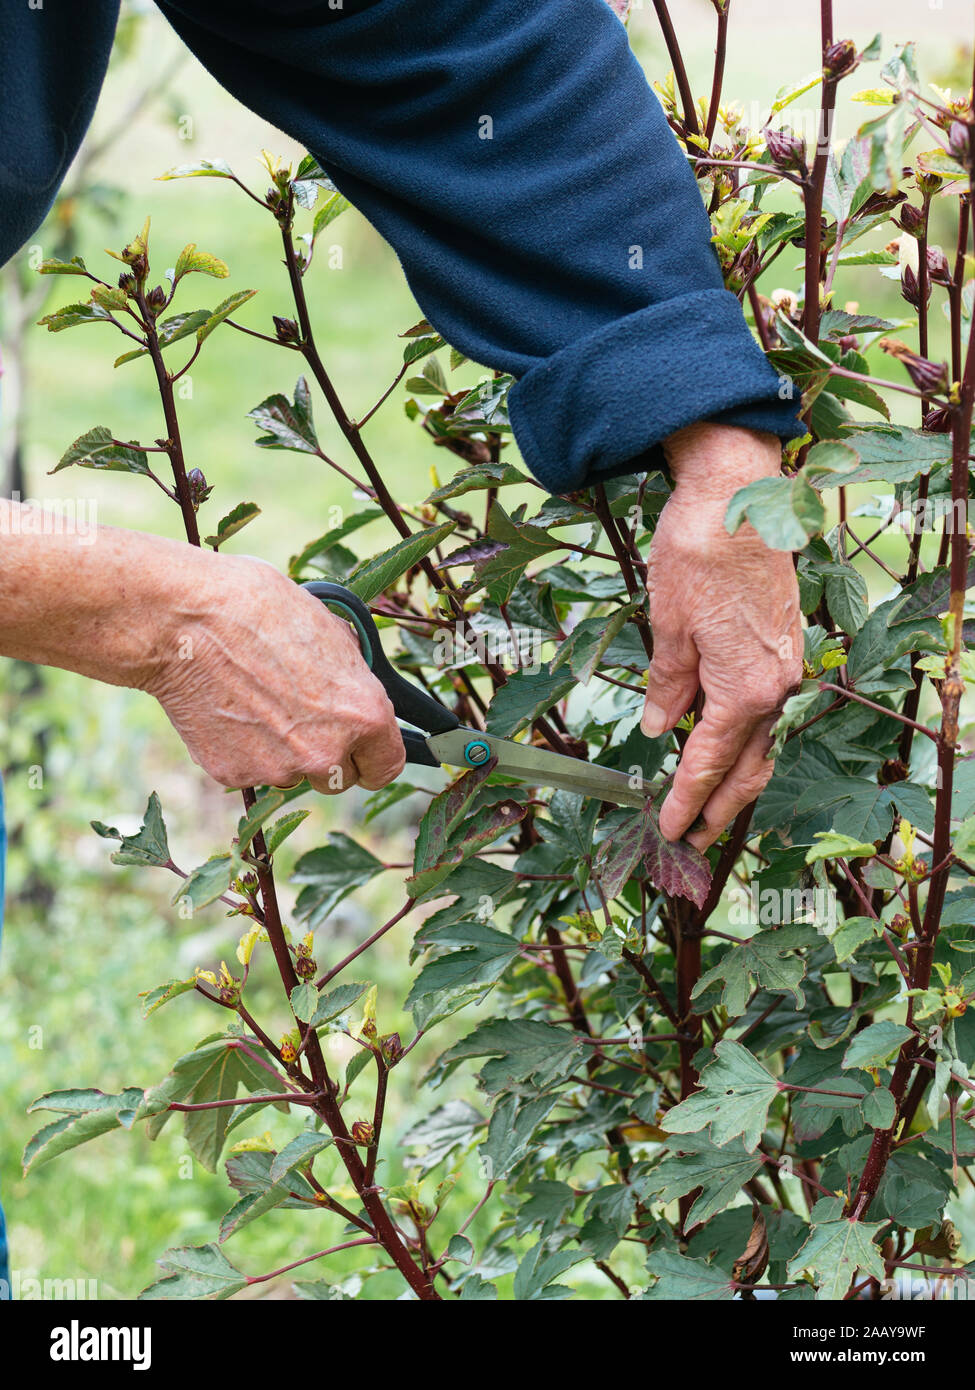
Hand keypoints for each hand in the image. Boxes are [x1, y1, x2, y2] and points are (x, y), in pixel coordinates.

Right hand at [143, 552, 405, 792]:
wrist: (184, 622)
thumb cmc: (258, 610)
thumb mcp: (328, 632)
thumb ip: (348, 678)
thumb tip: (351, 690)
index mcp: (364, 715)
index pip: (387, 766)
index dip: (374, 757)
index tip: (364, 753)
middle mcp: (326, 752)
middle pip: (339, 778)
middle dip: (327, 755)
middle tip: (301, 718)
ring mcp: (279, 769)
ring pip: (292, 774)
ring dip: (283, 752)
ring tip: (256, 701)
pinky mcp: (234, 774)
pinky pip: (250, 769)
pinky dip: (242, 749)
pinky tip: (229, 708)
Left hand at [641, 424, 801, 851]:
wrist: (742, 492)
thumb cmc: (698, 554)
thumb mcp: (668, 627)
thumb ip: (668, 687)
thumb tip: (658, 729)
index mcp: (746, 689)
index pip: (708, 764)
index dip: (686, 801)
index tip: (667, 830)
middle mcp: (778, 687)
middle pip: (748, 768)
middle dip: (719, 809)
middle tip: (692, 840)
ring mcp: (789, 667)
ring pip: (763, 742)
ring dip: (737, 779)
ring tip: (710, 807)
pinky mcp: (787, 647)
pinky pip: (768, 711)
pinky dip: (747, 739)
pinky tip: (726, 744)